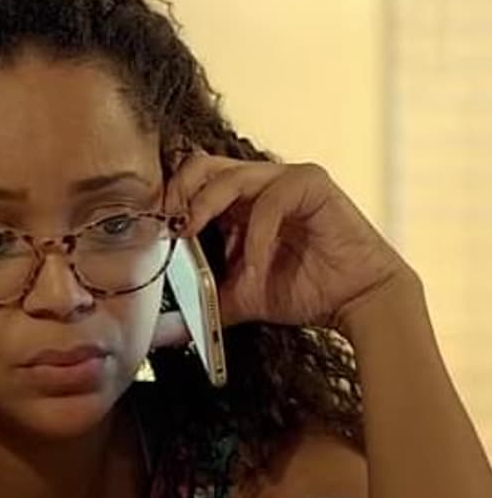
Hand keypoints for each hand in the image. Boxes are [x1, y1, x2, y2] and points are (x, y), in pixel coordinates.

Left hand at [153, 151, 410, 343]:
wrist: (354, 300)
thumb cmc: (300, 290)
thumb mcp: (236, 299)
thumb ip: (199, 305)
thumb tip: (158, 332)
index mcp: (232, 203)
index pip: (188, 183)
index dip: (165, 202)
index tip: (144, 232)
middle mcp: (254, 184)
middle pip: (201, 165)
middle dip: (176, 192)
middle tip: (163, 226)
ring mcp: (283, 180)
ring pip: (230, 175)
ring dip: (205, 206)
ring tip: (189, 235)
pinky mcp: (312, 184)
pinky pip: (271, 200)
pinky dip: (255, 234)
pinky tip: (253, 264)